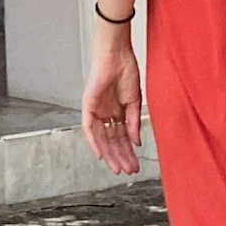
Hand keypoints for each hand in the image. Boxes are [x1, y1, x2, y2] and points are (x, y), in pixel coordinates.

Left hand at [81, 39, 142, 176]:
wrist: (118, 55)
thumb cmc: (127, 71)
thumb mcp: (134, 102)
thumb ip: (133, 123)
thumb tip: (136, 142)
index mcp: (118, 111)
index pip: (122, 137)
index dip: (128, 152)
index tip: (135, 165)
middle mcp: (106, 113)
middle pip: (112, 140)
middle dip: (120, 156)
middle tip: (128, 170)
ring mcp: (97, 110)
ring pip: (101, 138)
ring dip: (110, 154)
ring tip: (118, 168)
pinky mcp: (88, 105)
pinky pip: (88, 128)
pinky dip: (93, 142)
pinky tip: (101, 155)